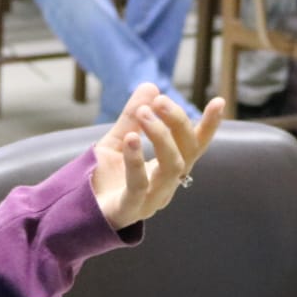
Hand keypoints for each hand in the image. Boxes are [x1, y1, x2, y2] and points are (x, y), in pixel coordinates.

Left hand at [90, 85, 224, 229]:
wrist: (77, 210)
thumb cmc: (104, 179)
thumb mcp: (118, 140)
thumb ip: (132, 116)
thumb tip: (151, 85)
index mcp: (167, 169)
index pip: (194, 146)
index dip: (208, 126)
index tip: (219, 101)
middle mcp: (166, 185)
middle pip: (186, 153)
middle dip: (177, 123)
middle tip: (159, 101)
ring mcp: (151, 200)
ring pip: (172, 167)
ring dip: (161, 136)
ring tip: (144, 113)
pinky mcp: (129, 210)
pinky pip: (139, 185)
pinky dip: (136, 160)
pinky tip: (131, 139)